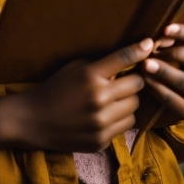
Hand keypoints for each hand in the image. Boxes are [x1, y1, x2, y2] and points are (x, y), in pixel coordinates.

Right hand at [0, 38, 153, 152]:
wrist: (34, 120)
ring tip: (115, 98)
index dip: (138, 50)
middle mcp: (99, 99)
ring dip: (128, 101)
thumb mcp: (74, 68)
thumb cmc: (54, 88)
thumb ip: (99, 65)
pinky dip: (120, 118)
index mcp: (90, 76)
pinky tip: (105, 114)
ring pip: (135, 107)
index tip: (149, 44)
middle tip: (125, 79)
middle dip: (134, 80)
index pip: (122, 59)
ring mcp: (101, 122)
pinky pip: (125, 125)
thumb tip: (126, 59)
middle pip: (137, 85)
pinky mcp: (102, 140)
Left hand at [141, 24, 183, 126]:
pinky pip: (172, 99)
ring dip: (162, 71)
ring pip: (183, 81)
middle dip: (170, 52)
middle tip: (150, 48)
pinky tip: (145, 79)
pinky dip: (157, 87)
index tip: (165, 28)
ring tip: (145, 63)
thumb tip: (163, 37)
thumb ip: (178, 39)